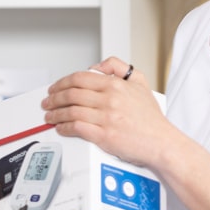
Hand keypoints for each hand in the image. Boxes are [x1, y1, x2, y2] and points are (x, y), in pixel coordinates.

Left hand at [42, 57, 169, 167]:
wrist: (162, 142)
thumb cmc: (151, 118)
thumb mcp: (140, 82)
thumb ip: (118, 67)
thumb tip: (96, 66)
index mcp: (115, 85)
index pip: (80, 78)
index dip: (62, 82)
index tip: (55, 87)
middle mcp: (109, 100)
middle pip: (72, 94)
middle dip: (54, 98)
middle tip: (47, 102)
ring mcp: (106, 118)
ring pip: (71, 111)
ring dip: (55, 114)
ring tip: (49, 116)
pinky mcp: (104, 136)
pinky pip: (77, 128)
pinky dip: (64, 127)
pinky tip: (61, 128)